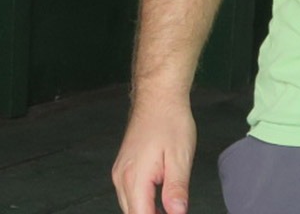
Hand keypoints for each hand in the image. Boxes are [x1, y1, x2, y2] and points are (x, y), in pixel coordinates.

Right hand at [112, 93, 196, 213]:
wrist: (158, 97)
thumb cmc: (170, 121)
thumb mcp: (180, 158)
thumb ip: (176, 191)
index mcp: (134, 178)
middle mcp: (121, 178)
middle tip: (175, 211)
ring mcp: (120, 172)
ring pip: (130, 207)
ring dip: (148, 212)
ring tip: (170, 208)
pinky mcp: (123, 168)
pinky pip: (130, 195)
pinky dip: (144, 203)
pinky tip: (160, 202)